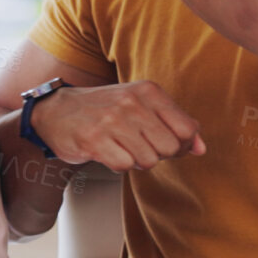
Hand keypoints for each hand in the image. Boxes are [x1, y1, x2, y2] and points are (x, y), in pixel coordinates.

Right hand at [29, 81, 206, 171]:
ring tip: (120, 146)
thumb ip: (174, 125)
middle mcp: (132, 102)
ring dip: (136, 160)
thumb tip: (201, 148)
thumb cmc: (105, 111)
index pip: (187, 129)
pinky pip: (124, 166)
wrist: (56, 111)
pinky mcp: (95, 139)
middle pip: (169, 148)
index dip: (180, 145)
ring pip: (149, 159)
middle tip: (138, 146)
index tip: (163, 142)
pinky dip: (117, 165)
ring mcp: (112, 120)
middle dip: (157, 154)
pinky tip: (106, 151)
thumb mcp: (142, 107)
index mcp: (148, 91)